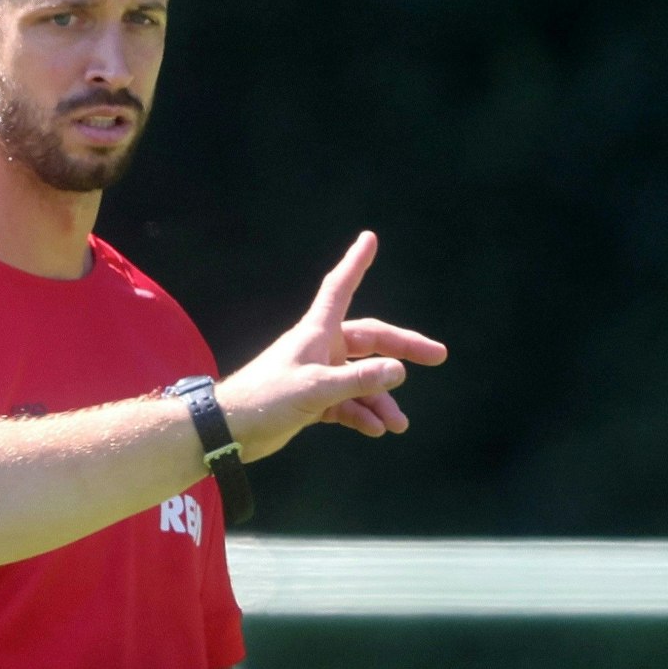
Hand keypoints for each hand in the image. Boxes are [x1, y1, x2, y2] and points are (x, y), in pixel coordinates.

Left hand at [216, 231, 447, 462]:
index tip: (369, 238)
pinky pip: (347, 403)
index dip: (355, 263)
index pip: (340, 288)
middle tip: (437, 356)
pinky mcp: (312, 400)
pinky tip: (376, 430)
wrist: (229, 431)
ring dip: (381, 399)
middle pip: (369, 341)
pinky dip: (362, 414)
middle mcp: (319, 348)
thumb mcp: (316, 390)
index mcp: (316, 332)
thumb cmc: (265, 399)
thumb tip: (398, 370)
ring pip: (361, 379)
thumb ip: (358, 381)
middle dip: (402, 351)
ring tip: (399, 424)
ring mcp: (317, 374)